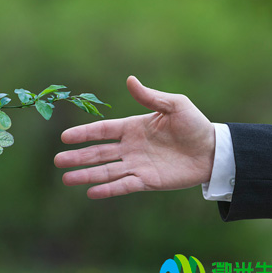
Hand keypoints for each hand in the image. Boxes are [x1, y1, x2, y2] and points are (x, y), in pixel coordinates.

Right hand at [54, 76, 215, 198]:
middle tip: (58, 160)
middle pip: (98, 153)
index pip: (102, 131)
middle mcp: (130, 147)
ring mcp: (137, 165)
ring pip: (106, 171)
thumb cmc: (194, 125)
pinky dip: (108, 189)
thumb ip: (150, 97)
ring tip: (66, 179)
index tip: (65, 137)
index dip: (84, 133)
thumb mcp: (175, 105)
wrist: (213, 150)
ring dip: (86, 175)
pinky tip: (91, 193)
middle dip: (77, 157)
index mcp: (133, 127)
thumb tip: (129, 80)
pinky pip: (124, 185)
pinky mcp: (147, 181)